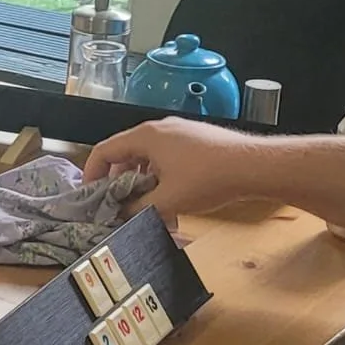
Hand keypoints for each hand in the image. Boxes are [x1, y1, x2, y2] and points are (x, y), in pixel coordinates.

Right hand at [83, 118, 262, 222]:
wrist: (254, 166)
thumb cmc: (209, 179)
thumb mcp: (166, 201)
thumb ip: (136, 209)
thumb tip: (121, 215)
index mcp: (146, 136)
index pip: (104, 150)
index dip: (91, 173)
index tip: (90, 195)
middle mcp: (160, 129)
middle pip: (125, 153)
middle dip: (118, 181)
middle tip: (117, 204)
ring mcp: (179, 132)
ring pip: (147, 156)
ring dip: (140, 180)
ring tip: (145, 204)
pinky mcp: (196, 140)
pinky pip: (166, 157)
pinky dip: (159, 175)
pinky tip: (170, 197)